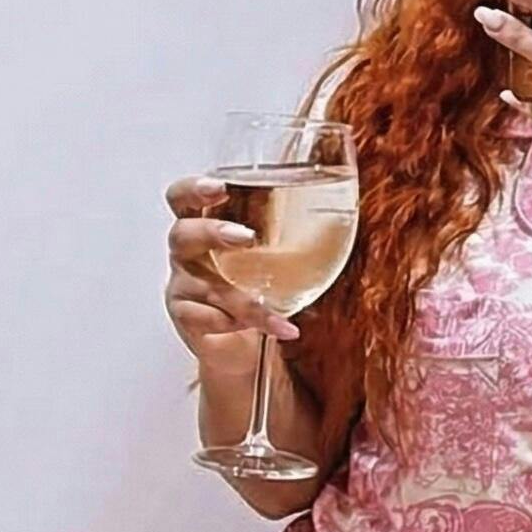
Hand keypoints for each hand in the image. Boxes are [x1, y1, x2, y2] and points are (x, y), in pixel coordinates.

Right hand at [164, 174, 300, 370]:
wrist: (244, 344)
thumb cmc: (259, 285)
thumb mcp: (278, 251)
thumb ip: (297, 225)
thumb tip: (349, 195)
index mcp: (204, 223)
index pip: (183, 197)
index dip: (194, 188)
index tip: (220, 186)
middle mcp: (188, 252)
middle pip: (182, 234)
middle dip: (213, 232)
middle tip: (247, 238)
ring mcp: (183, 286)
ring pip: (207, 287)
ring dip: (245, 298)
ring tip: (281, 310)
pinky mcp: (186, 319)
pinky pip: (207, 319)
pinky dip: (240, 324)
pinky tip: (272, 328)